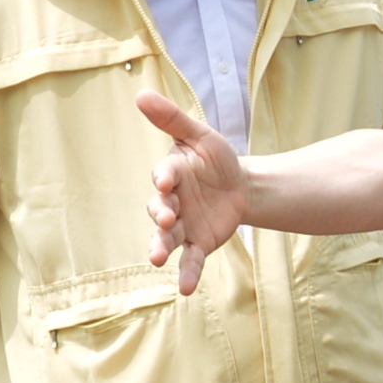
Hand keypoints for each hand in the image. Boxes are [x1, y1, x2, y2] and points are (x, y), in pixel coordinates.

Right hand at [138, 90, 247, 295]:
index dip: (165, 178)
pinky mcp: (197, 243)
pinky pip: (189, 260)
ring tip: (155, 258)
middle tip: (166, 217)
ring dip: (160, 246)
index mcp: (172, 174)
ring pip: (166, 238)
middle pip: (160, 210)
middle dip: (161, 215)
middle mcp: (171, 202)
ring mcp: (182, 225)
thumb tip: (141, 93)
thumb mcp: (200, 136)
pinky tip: (185, 289)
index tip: (166, 181)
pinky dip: (186, 274)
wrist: (241, 186)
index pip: (165, 175)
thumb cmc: (215, 159)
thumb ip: (172, 119)